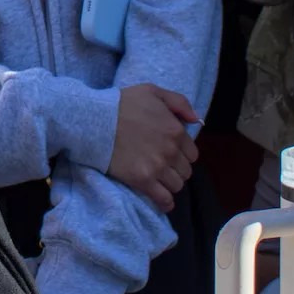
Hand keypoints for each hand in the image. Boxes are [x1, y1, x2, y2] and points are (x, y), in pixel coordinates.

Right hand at [107, 83, 198, 212]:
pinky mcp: (143, 180)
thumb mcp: (152, 91)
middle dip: (176, 169)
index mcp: (176, 130)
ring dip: (170, 183)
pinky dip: (165, 202)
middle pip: (185, 171)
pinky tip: (161, 199)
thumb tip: (196, 120)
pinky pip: (164, 199)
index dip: (182, 154)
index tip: (170, 153)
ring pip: (177, 185)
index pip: (192, 153)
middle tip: (162, 165)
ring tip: (158, 179)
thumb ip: (179, 102)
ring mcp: (158, 167)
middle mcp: (171, 151)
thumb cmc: (123, 103)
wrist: (96, 120)